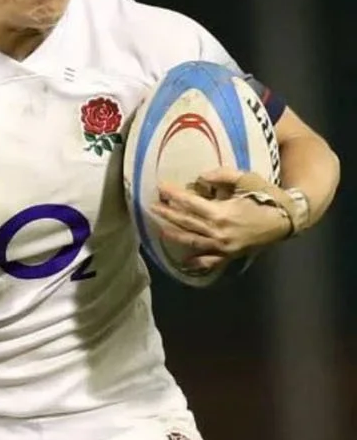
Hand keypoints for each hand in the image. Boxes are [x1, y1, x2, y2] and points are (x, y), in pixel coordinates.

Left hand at [148, 167, 294, 271]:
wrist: (286, 219)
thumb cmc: (266, 196)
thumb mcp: (245, 179)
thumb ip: (220, 176)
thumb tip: (199, 178)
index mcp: (220, 213)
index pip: (189, 203)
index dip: (173, 195)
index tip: (160, 187)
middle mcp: (218, 232)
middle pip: (186, 222)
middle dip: (167, 213)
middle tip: (151, 206)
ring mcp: (223, 246)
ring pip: (192, 241)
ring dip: (174, 234)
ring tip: (160, 227)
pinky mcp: (230, 255)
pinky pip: (210, 261)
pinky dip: (197, 262)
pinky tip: (184, 262)